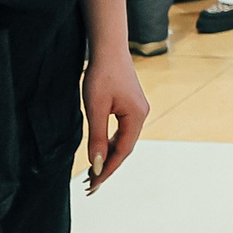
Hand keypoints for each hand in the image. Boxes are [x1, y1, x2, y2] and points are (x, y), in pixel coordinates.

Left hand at [82, 48, 150, 192]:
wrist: (109, 48)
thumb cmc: (101, 75)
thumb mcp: (95, 108)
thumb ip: (96, 137)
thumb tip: (96, 164)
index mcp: (136, 117)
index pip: (122, 152)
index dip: (107, 170)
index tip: (93, 185)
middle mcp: (141, 115)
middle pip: (125, 149)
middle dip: (108, 166)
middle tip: (90, 184)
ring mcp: (138, 110)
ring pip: (124, 140)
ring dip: (109, 156)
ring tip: (93, 171)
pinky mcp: (131, 105)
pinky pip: (122, 130)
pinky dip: (111, 142)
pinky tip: (101, 149)